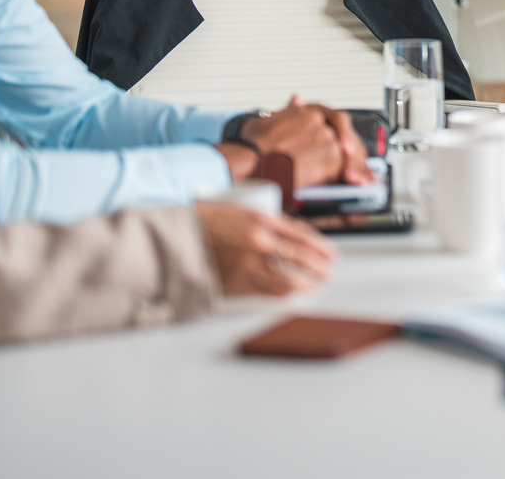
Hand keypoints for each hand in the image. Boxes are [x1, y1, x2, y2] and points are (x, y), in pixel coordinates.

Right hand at [196, 203, 334, 295]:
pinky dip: (283, 293)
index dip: (319, 245)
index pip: (300, 234)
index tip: (330, 252)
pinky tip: (293, 293)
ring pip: (286, 276)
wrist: (174, 239)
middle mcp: (257, 240)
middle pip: (299, 255)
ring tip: (316, 283)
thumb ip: (263, 222)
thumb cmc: (203, 222)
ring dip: (305, 281)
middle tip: (329, 269)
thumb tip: (289, 235)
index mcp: (259, 218)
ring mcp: (247, 263)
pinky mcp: (235, 282)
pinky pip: (266, 290)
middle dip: (318, 265)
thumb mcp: (237, 210)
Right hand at [231, 98, 371, 187]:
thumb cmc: (253, 145)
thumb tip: (297, 98)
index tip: (345, 146)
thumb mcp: (270, 118)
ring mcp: (327, 139)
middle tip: (356, 169)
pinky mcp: (331, 158)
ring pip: (346, 155)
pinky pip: (345, 169)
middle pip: (345, 138)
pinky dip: (347, 178)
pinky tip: (346, 186)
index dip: (342, 136)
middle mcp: (321, 122)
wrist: (250, 161)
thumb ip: (288, 111)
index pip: (335, 121)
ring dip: (352, 168)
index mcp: (309, 111)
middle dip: (351, 154)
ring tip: (354, 181)